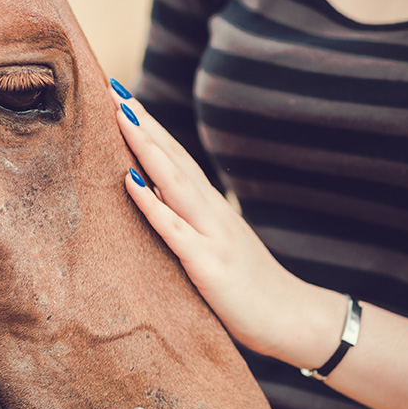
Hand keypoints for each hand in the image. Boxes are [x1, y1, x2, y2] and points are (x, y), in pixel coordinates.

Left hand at [112, 90, 342, 367]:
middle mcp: (212, 211)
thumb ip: (193, 225)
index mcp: (212, 208)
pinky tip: (129, 180)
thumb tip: (157, 204)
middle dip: (142, 123)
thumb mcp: (219, 247)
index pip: (177, 158)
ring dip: (146, 147)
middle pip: (173, 158)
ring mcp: (212, 234)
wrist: (294, 318)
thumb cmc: (251, 289)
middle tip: (113, 89)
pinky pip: (174, 229)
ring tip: (120, 116)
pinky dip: (151, 202)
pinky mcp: (208, 264)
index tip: (123, 98)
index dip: (151, 128)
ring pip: (173, 181)